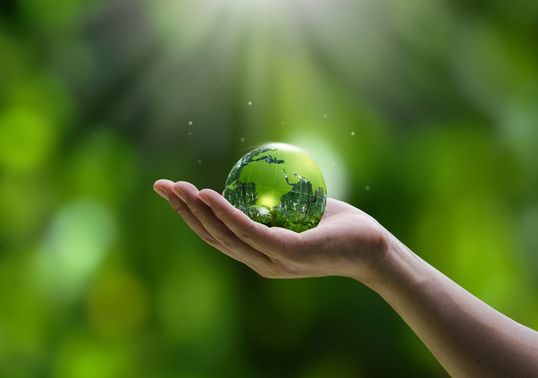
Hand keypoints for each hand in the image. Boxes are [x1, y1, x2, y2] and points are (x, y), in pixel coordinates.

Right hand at [153, 179, 389, 281]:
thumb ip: (276, 199)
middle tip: (161, 186)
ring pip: (225, 235)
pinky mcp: (288, 254)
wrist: (376, 247)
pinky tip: (209, 194)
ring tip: (179, 188)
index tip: (170, 190)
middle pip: (211, 236)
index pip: (216, 235)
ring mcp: (272, 261)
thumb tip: (256, 173)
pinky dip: (225, 213)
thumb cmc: (341, 226)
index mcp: (258, 254)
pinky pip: (250, 231)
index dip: (188, 214)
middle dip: (182, 211)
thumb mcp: (300, 209)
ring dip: (197, 211)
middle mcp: (260, 262)